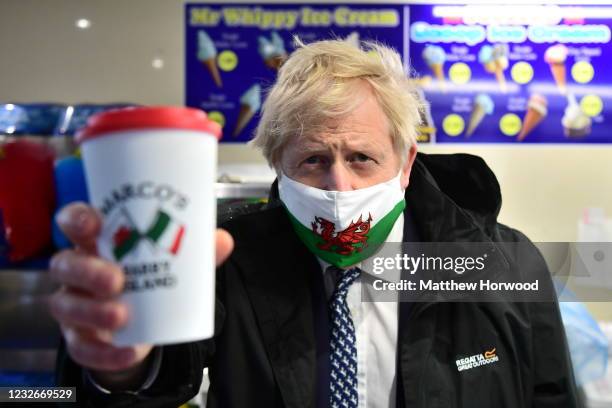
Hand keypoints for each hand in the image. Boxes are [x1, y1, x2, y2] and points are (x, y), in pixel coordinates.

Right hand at [49, 202, 233, 379]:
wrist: (145, 322)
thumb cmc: (150, 274)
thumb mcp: (172, 259)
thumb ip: (196, 250)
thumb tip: (223, 241)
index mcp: (97, 242)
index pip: (74, 222)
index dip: (77, 219)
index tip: (95, 223)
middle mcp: (78, 271)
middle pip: (64, 264)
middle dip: (87, 270)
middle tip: (117, 279)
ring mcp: (75, 304)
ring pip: (65, 305)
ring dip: (92, 311)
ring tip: (122, 316)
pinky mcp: (81, 338)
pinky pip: (82, 348)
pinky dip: (105, 353)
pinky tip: (128, 352)